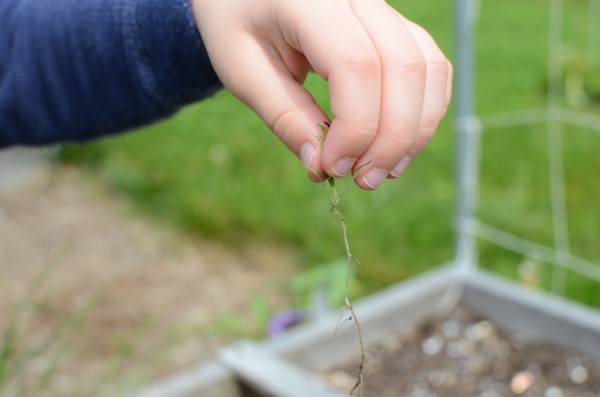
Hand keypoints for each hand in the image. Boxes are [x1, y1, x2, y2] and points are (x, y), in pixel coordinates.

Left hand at [191, 0, 451, 189]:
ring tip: (383, 170)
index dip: (356, 127)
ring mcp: (383, 6)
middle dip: (391, 138)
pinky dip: (424, 110)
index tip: (333, 167)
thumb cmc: (237, 25)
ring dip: (414, 129)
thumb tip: (323, 167)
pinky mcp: (395, 24)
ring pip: (426, 68)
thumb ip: (284, 117)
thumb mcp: (242, 72)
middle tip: (364, 181)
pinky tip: (397, 143)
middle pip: (403, 68)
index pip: (356, 64)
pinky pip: (430, 65)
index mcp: (310, 1)